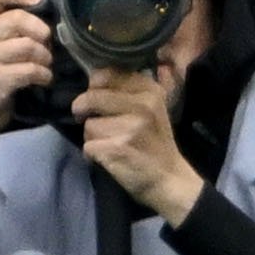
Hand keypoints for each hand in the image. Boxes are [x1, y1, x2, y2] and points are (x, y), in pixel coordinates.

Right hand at [0, 0, 57, 165]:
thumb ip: (10, 31)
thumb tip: (46, 18)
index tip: (38, 0)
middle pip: (18, 19)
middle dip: (41, 31)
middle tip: (48, 44)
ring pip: (28, 45)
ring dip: (45, 57)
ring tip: (46, 66)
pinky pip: (30, 70)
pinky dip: (44, 75)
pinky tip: (44, 79)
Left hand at [75, 61, 203, 225]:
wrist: (170, 180)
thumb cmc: (155, 142)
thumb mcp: (151, 107)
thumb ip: (126, 90)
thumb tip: (92, 79)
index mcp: (149, 90)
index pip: (106, 74)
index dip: (94, 86)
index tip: (97, 98)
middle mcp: (142, 105)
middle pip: (91, 97)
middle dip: (84, 109)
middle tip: (88, 119)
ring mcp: (130, 128)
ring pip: (88, 124)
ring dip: (92, 137)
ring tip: (109, 144)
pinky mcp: (117, 149)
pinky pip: (88, 146)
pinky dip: (92, 155)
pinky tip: (107, 158)